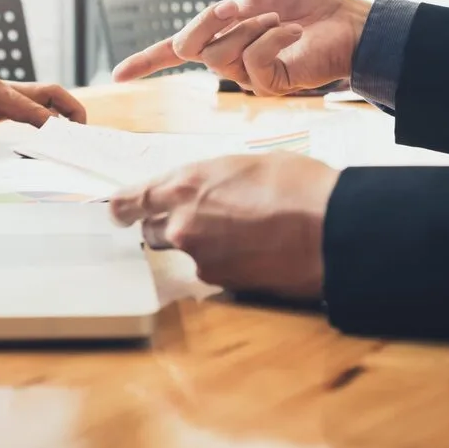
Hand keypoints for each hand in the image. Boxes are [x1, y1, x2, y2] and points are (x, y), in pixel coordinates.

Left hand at [0, 77, 86, 156]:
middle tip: (85, 135)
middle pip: (51, 93)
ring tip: (78, 136)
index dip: (55, 126)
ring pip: (48, 96)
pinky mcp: (8, 100)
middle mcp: (6, 88)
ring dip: (65, 112)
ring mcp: (9, 92)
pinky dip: (52, 116)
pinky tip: (58, 134)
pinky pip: (37, 104)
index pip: (35, 109)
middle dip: (72, 110)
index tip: (70, 142)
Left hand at [109, 152, 340, 298]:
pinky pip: (213, 272)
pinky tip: (257, 252)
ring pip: (186, 253)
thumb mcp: (246, 164)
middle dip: (169, 227)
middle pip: (152, 232)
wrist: (329, 228)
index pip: (130, 201)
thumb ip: (213, 180)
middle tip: (203, 220)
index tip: (119, 213)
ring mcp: (199, 256)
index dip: (122, 208)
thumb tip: (206, 190)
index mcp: (185, 184)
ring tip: (244, 234)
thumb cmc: (297, 186)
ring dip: (203, 246)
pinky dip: (228, 263)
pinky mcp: (220, 283)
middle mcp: (181, 223)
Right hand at [112, 0, 371, 94]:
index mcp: (221, 33)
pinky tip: (291, 33)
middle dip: (206, 20)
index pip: (174, 52)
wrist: (345, 17)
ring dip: (250, 26)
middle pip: (187, 48)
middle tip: (234, 5)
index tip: (118, 76)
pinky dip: (272, 38)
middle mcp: (228, 59)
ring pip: (220, 53)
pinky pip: (252, 61)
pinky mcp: (268, 86)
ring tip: (278, 19)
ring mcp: (247, 76)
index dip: (145, 63)